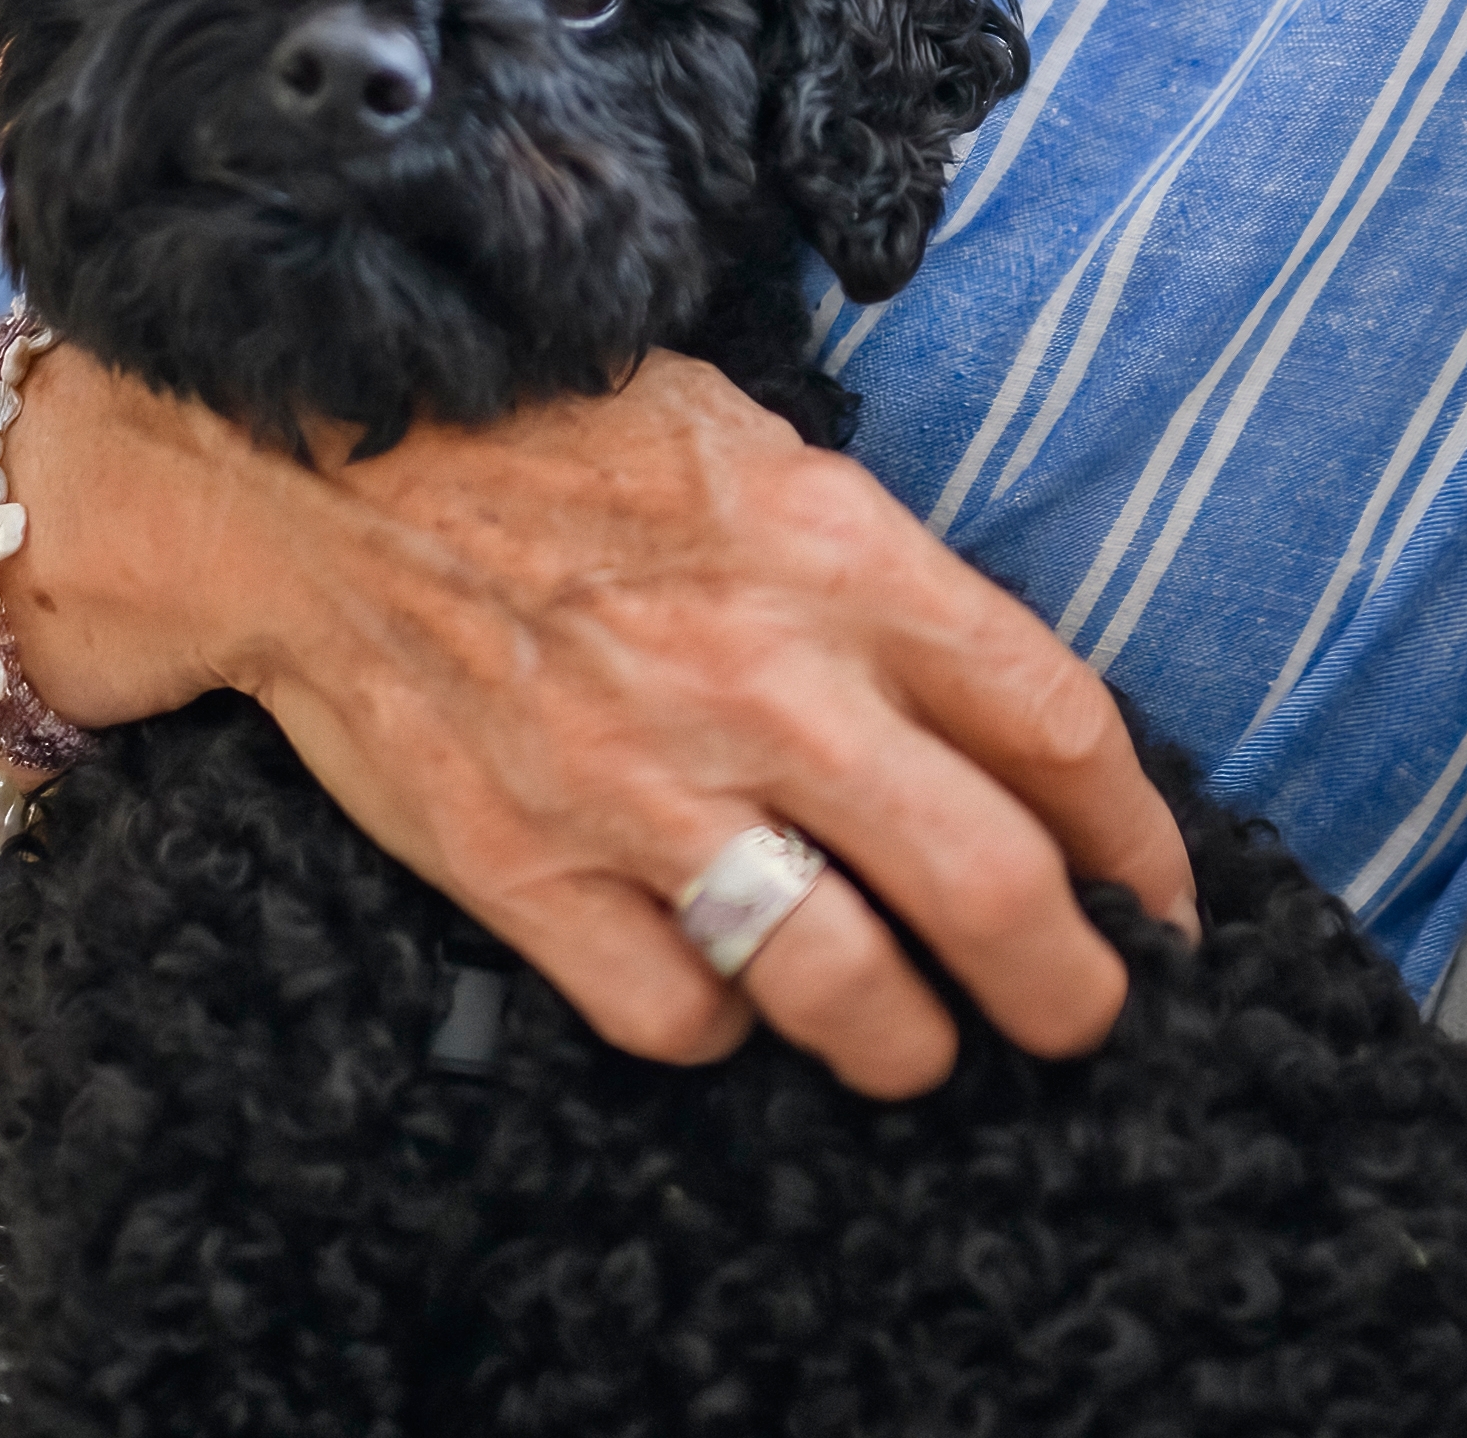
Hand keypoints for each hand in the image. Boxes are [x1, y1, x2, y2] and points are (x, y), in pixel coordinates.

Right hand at [10, 347, 1196, 1099]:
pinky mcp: (528, 869)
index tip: (1158, 894)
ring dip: (909, 1039)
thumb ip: (869, 571)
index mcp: (839, 553)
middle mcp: (765, 683)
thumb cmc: (542, 427)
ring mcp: (643, 791)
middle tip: (1083, 1014)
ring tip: (918, 1039)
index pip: (1056, 723)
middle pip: (987, 887)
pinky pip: (676, 1014)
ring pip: (847, 987)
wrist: (308, 461)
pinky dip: (723, 1024)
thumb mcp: (748, 440)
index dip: (1135, 836)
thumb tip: (984, 699)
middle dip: (1066, 986)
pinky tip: (731, 992)